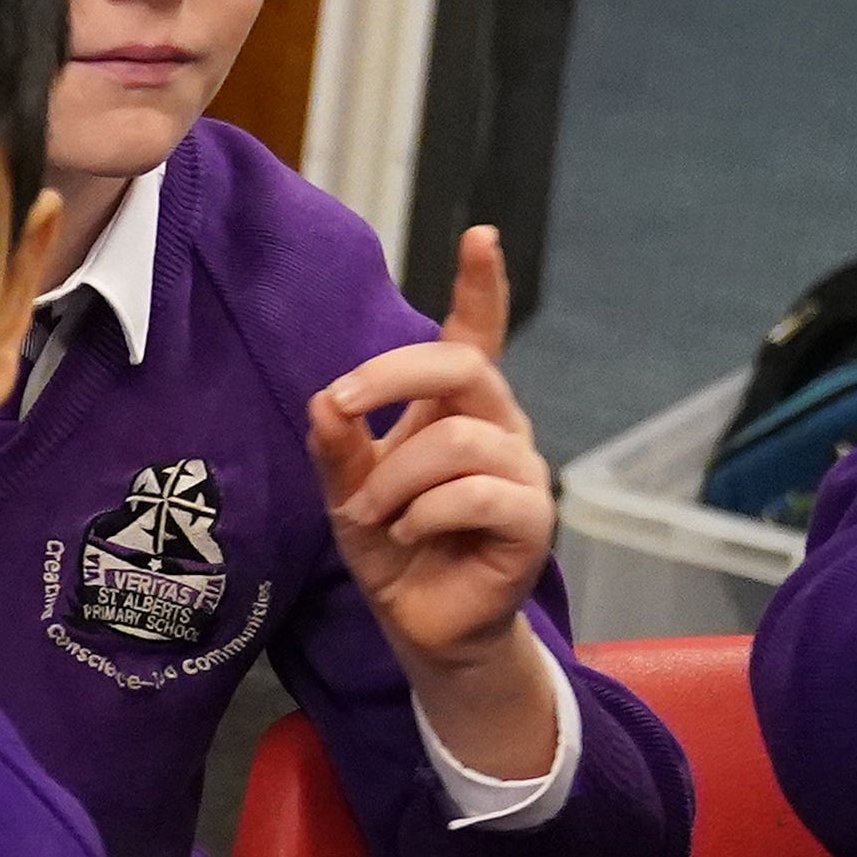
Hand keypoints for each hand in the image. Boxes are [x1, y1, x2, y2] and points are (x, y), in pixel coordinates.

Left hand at [312, 227, 556, 707]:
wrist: (420, 621)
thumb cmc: (389, 543)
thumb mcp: (345, 489)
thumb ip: (335, 446)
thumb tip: (323, 402)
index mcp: (454, 407)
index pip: (476, 334)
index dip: (482, 285)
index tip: (479, 235)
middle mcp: (497, 427)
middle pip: (463, 365)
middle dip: (391, 374)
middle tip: (341, 405)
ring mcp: (522, 472)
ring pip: (459, 440)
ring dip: (397, 479)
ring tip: (374, 515)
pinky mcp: (533, 522)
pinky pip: (480, 493)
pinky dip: (427, 513)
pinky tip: (412, 534)